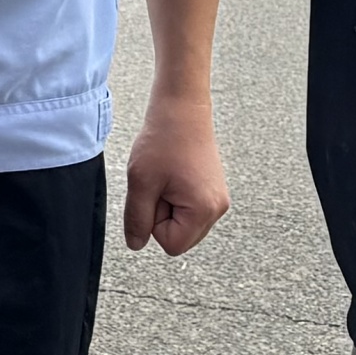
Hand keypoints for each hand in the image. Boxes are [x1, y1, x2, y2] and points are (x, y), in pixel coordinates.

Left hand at [124, 94, 229, 254]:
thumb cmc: (162, 141)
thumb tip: (136, 245)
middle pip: (180, 238)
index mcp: (204, 210)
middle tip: (161, 182)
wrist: (182, 109)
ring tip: (168, 177)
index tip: (156, 190)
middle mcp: (218, 208)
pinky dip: (177, 197)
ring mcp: (219, 200)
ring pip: (184, 224)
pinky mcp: (215, 191)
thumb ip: (137, 220)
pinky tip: (175, 174)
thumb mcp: (141, 183)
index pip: (171, 245)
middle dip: (163, 216)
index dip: (154, 223)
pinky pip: (190, 210)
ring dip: (169, 206)